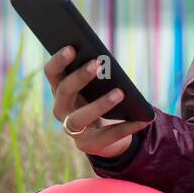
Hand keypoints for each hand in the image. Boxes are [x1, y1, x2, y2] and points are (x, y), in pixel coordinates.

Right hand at [44, 45, 152, 159]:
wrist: (101, 134)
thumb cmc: (97, 99)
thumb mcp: (94, 85)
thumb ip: (95, 73)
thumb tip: (106, 63)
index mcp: (59, 88)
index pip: (51, 72)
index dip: (58, 60)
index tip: (71, 47)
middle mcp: (60, 108)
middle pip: (65, 91)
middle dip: (80, 76)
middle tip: (98, 63)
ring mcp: (71, 129)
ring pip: (81, 117)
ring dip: (100, 104)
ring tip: (120, 92)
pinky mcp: (86, 145)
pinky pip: (106, 136)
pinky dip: (126, 127)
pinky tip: (142, 120)